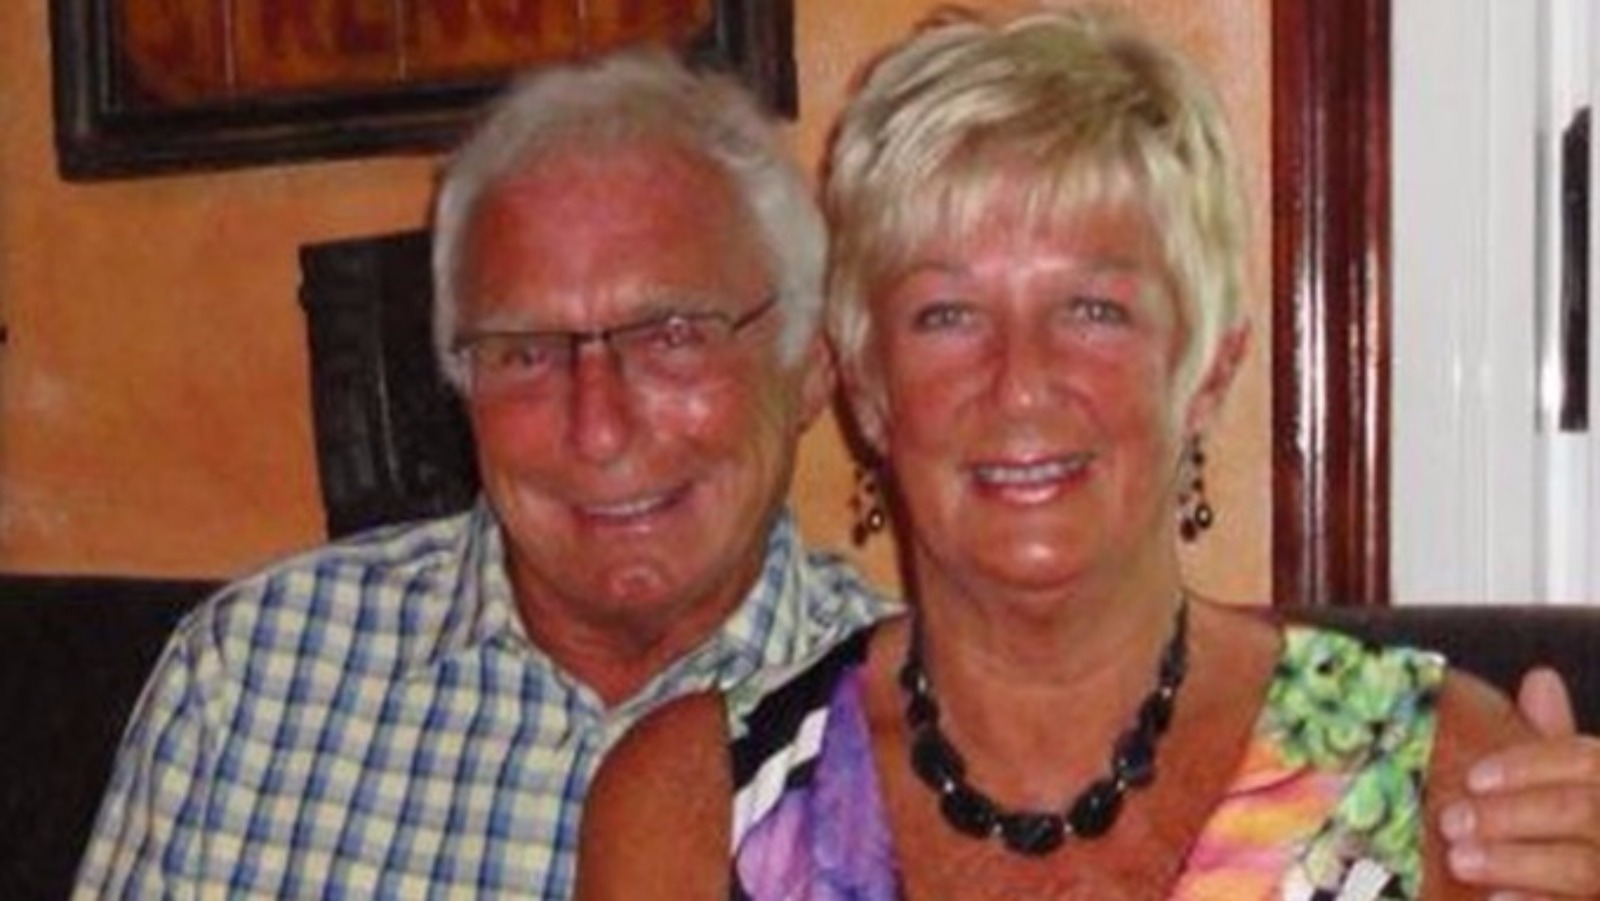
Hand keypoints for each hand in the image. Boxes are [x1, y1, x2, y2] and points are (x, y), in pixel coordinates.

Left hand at [1442, 667, 1599, 897]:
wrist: (1554, 885)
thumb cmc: (1557, 836)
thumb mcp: (1556, 786)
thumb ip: (1549, 741)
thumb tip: (1542, 678)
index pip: (1587, 760)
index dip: (1529, 765)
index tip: (1472, 776)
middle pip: (1582, 811)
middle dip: (1511, 815)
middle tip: (1450, 821)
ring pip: (1583, 867)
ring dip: (1514, 862)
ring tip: (1458, 860)